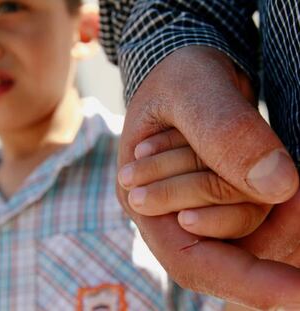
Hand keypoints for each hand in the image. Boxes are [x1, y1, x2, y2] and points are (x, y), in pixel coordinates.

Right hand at [117, 45, 299, 308]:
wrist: (187, 75)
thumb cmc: (177, 78)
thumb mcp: (190, 88)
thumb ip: (223, 130)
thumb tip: (277, 185)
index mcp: (141, 198)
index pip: (189, 258)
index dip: (241, 280)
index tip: (297, 293)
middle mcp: (170, 214)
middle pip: (227, 243)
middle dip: (245, 198)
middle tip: (256, 154)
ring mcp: (201, 207)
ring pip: (252, 224)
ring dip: (258, 180)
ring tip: (238, 129)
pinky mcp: (228, 197)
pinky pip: (264, 205)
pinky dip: (277, 184)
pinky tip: (265, 155)